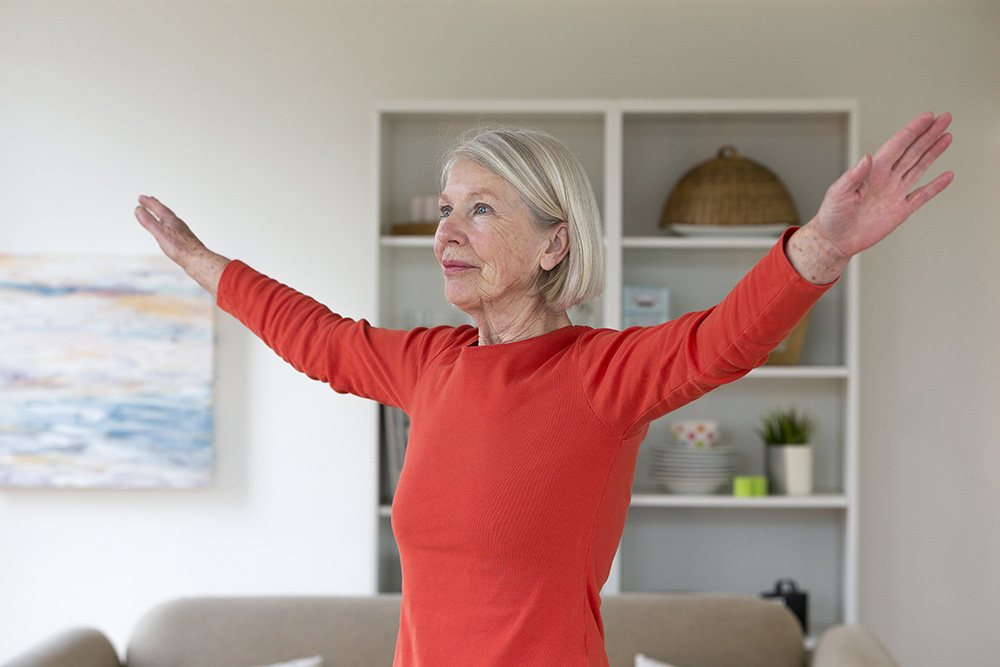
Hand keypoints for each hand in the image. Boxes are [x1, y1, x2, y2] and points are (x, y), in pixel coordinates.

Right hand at [135, 195, 229, 295]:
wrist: (198, 260)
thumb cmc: (180, 248)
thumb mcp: (160, 233)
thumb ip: (149, 221)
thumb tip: (138, 209)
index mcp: (171, 220)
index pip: (158, 207)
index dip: (148, 202)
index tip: (141, 198)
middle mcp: (178, 224)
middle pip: (165, 212)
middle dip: (156, 205)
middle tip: (150, 199)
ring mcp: (182, 232)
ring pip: (170, 220)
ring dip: (162, 215)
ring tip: (159, 213)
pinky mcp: (185, 241)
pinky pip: (174, 229)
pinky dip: (168, 226)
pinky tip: (169, 231)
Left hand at [788, 111, 953, 283]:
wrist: (835, 240)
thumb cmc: (831, 215)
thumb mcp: (838, 193)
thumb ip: (853, 175)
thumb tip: (867, 156)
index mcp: (872, 171)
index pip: (896, 146)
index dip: (912, 131)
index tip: (927, 117)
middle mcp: (886, 179)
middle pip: (912, 151)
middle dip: (928, 135)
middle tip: (944, 118)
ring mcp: (895, 193)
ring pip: (919, 168)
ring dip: (933, 152)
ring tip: (947, 136)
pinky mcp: (900, 211)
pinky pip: (922, 196)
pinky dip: (935, 186)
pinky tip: (947, 176)